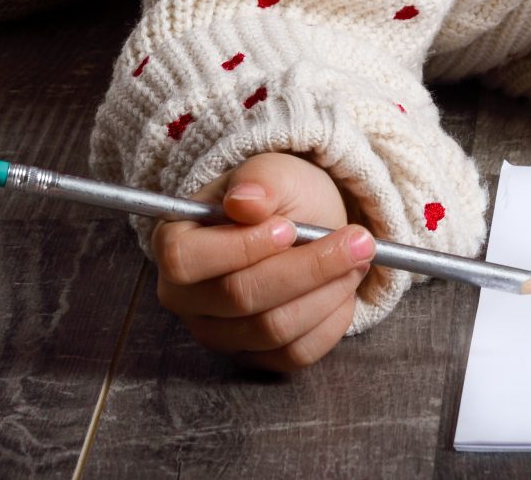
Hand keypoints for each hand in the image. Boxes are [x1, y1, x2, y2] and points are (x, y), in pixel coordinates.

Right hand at [152, 151, 374, 373]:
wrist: (301, 224)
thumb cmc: (276, 196)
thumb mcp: (271, 172)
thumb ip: (258, 181)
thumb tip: (245, 202)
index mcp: (173, 243)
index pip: (184, 260)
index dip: (239, 247)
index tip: (289, 228)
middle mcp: (185, 297)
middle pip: (239, 297)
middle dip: (306, 268)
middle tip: (356, 240)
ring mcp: (217, 333)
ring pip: (273, 330)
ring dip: (326, 292)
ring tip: (356, 258)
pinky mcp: (254, 357)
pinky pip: (295, 354)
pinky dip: (331, 321)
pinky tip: (344, 288)